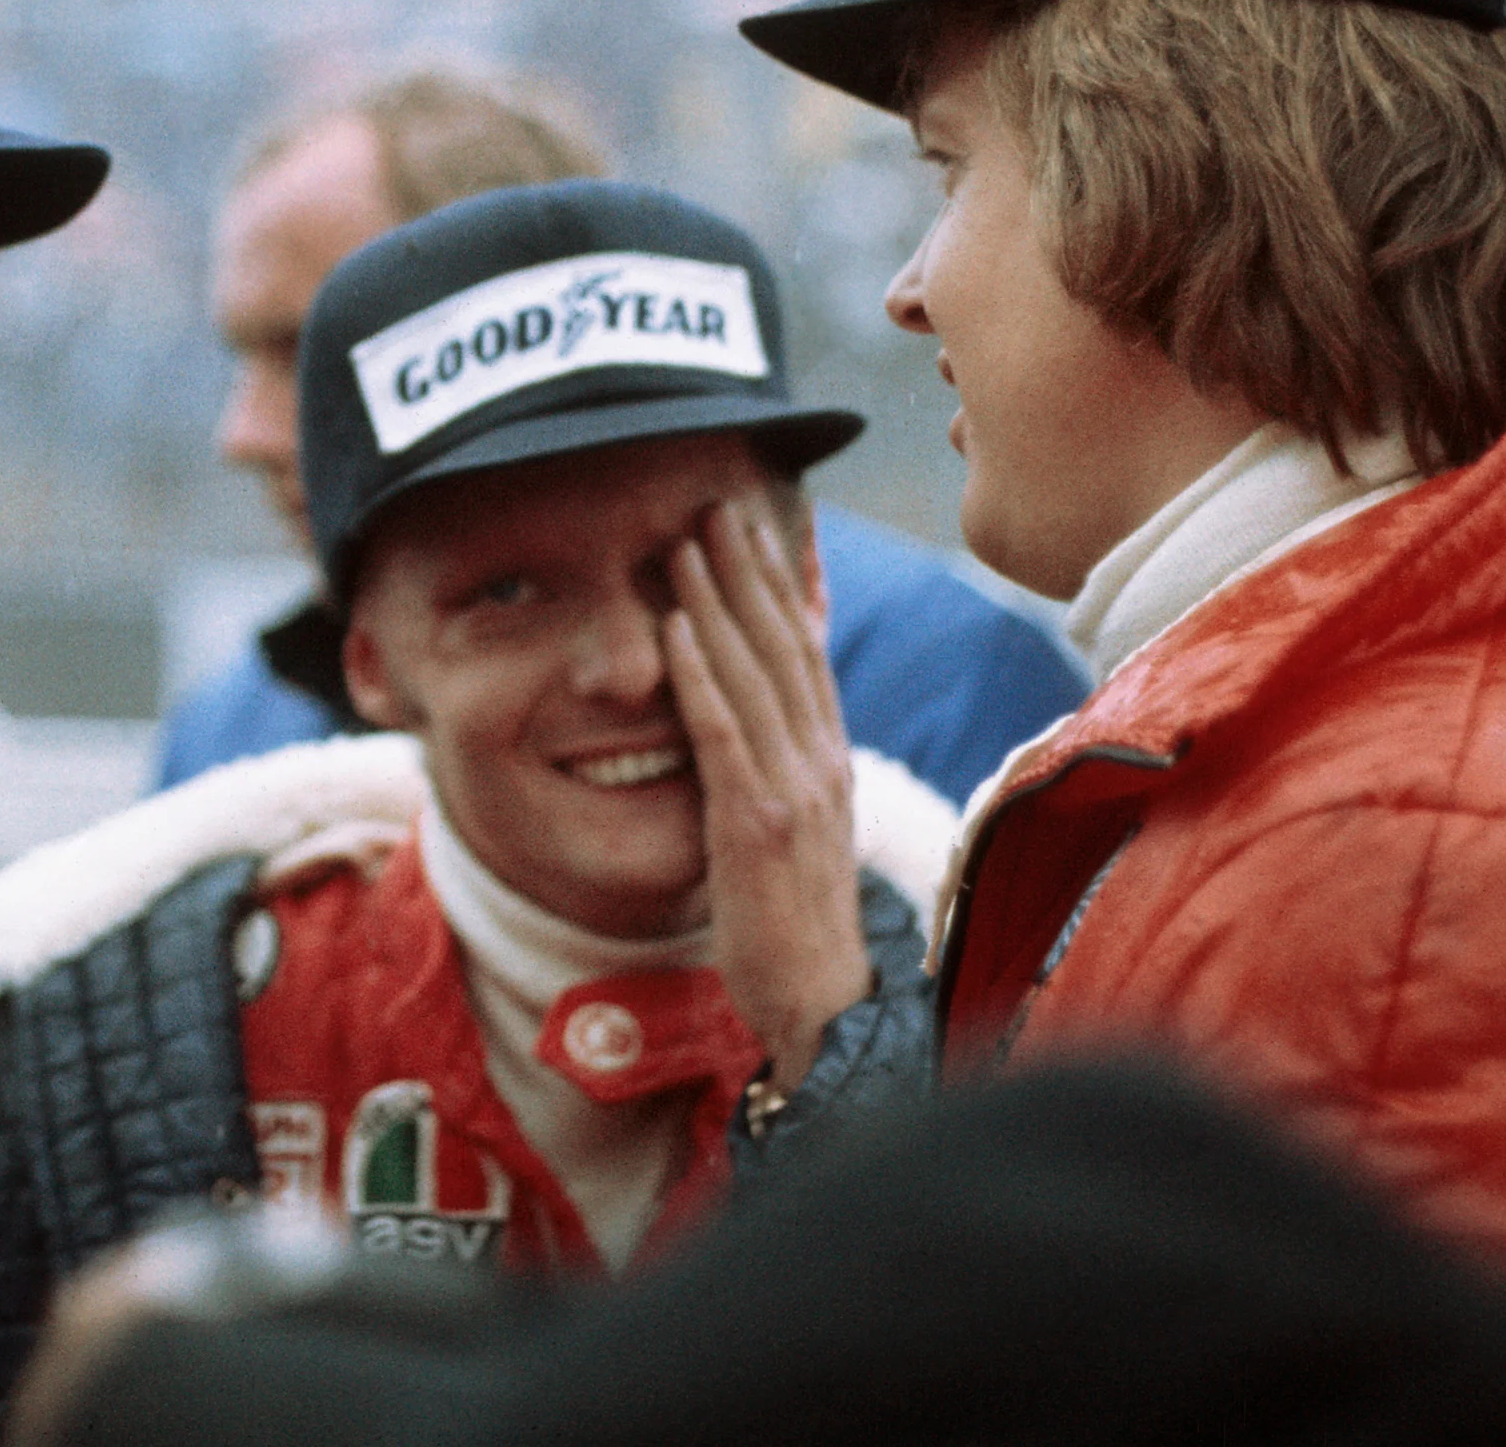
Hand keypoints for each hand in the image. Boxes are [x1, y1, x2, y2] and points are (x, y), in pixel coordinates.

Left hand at [667, 500, 869, 1088]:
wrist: (821, 1004)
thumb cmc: (796, 924)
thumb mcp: (797, 829)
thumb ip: (780, 767)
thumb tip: (760, 719)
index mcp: (830, 757)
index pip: (808, 650)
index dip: (783, 582)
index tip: (759, 523)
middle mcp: (821, 758)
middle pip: (784, 642)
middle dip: (748, 569)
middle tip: (717, 501)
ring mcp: (793, 786)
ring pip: (752, 671)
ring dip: (716, 599)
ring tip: (684, 538)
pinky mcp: (755, 820)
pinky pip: (722, 731)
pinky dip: (699, 672)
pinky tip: (675, 628)